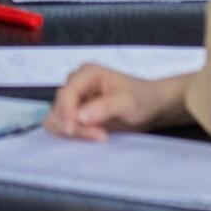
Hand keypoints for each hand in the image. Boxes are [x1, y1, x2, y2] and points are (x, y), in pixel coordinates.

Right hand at [45, 65, 193, 141]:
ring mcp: (75, 99)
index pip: (66, 94)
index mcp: (86, 74)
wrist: (152, 107)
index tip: (74, 131)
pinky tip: (94, 135)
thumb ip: (103, 108)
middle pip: (59, 107)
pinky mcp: (77, 113)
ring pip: (57, 118)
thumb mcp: (127, 102)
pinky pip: (63, 125)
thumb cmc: (143, 99)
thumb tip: (79, 116)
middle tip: (101, 136)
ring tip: (100, 135)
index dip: (66, 113)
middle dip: (74, 125)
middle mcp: (76, 84)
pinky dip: (74, 134)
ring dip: (74, 131)